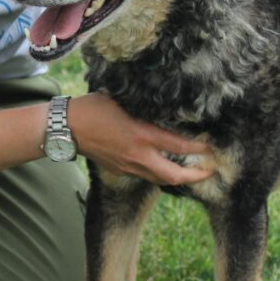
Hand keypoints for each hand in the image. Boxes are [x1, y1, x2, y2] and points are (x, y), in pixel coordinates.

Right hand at [69, 93, 213, 185]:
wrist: (68, 128)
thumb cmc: (94, 108)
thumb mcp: (124, 101)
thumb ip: (145, 107)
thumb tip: (165, 105)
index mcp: (142, 135)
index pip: (179, 146)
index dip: (199, 149)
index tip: (211, 147)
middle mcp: (139, 155)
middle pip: (175, 175)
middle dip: (196, 175)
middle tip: (210, 171)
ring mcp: (129, 166)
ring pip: (161, 179)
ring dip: (179, 178)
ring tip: (192, 172)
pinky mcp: (121, 170)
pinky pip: (147, 176)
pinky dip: (160, 174)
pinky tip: (165, 166)